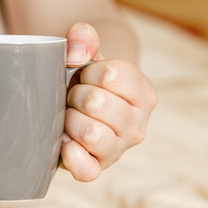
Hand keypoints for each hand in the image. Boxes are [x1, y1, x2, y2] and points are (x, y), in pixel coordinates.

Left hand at [61, 22, 157, 180]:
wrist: (78, 102)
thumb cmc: (85, 77)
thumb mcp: (87, 52)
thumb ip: (83, 38)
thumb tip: (76, 52)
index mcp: (143, 93)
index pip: (112, 74)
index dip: (88, 70)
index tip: (85, 74)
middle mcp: (138, 125)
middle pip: (96, 102)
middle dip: (75, 95)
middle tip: (73, 97)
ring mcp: (119, 150)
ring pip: (91, 134)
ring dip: (70, 120)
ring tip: (69, 116)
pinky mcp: (97, 168)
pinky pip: (86, 170)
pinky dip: (70, 154)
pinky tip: (64, 141)